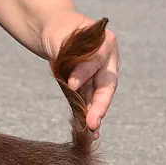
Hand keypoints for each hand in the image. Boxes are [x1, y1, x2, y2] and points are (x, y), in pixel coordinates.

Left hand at [41, 10, 119, 138]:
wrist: (57, 32)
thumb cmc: (61, 32)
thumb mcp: (64, 39)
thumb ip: (72, 58)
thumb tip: (75, 85)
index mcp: (106, 44)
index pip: (96, 61)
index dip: (84, 73)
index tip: (71, 85)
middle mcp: (108, 62)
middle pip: (106, 85)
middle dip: (99, 106)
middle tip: (93, 122)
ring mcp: (100, 75)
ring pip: (98, 97)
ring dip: (95, 115)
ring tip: (92, 132)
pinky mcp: (89, 86)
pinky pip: (90, 102)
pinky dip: (89, 115)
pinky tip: (90, 130)